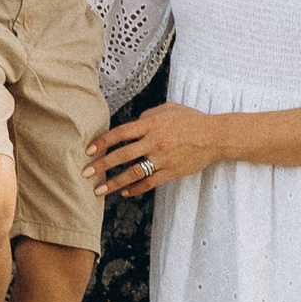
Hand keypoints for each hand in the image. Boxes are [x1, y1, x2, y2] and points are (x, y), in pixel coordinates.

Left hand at [87, 103, 215, 196]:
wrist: (215, 137)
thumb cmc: (191, 119)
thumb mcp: (168, 109)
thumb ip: (147, 115)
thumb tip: (132, 123)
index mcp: (152, 124)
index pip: (121, 133)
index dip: (102, 142)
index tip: (89, 150)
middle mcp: (154, 142)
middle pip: (122, 155)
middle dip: (102, 164)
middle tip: (85, 172)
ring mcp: (162, 159)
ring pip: (133, 173)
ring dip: (114, 182)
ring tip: (99, 190)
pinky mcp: (171, 172)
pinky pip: (149, 182)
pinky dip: (135, 188)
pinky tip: (125, 193)